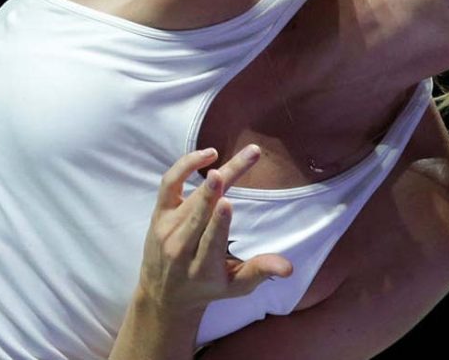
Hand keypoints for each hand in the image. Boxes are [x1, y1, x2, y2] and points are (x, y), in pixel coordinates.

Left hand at [137, 145, 292, 317]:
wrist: (163, 295)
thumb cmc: (207, 287)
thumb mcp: (235, 287)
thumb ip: (259, 272)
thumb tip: (288, 268)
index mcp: (202, 268)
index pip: (209, 242)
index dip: (217, 222)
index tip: (227, 203)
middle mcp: (180, 248)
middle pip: (201, 211)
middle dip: (217, 187)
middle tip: (247, 160)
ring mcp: (167, 229)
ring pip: (191, 196)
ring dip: (216, 173)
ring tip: (246, 155)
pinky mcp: (159, 214)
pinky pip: (169, 183)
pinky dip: (186, 165)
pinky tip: (209, 154)